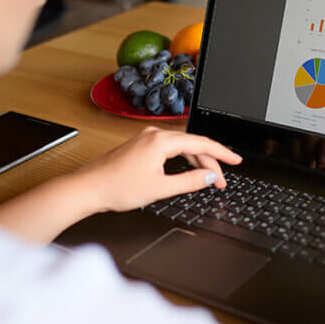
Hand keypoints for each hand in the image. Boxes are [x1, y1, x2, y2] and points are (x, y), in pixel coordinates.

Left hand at [75, 126, 241, 212]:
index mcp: (160, 141)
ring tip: (208, 178)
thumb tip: (209, 177)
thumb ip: (189, 182)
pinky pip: (168, 148)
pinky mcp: (139, 146)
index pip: (201, 142)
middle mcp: (153, 134)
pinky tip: (187, 169)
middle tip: (222, 180)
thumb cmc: (117, 187)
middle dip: (210, 161)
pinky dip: (182, 158)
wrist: (88, 188)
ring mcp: (145, 139)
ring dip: (196, 160)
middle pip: (192, 143)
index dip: (222, 153)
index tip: (236, 161)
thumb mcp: (160, 188)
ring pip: (180, 146)